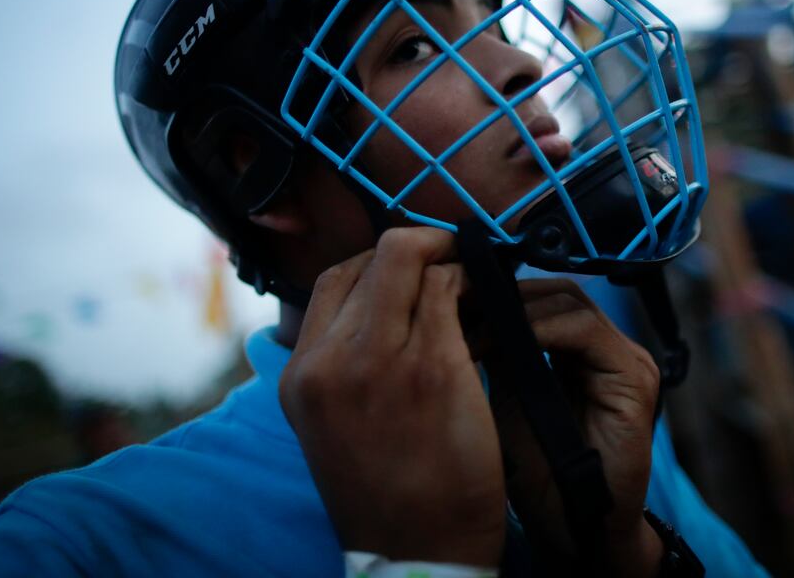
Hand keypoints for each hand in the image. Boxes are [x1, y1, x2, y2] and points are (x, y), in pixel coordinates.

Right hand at [278, 228, 504, 566]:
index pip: (334, 278)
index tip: (416, 267)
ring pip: (415, 261)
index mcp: (301, 374)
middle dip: (423, 247)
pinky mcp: (436, 368)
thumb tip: (383, 304)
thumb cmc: (386, 491)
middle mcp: (332, 361)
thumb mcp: (334, 423)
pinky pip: (455, 290)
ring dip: (452, 260)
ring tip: (478, 275)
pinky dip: (476, 281)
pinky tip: (492, 297)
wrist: (417, 553)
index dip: (382, 262)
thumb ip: (343, 363)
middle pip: (376, 258)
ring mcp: (382, 362)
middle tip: (457, 255)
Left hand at [486, 279, 663, 576]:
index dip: (500, 291)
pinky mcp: (634, 377)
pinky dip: (540, 329)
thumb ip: (499, 354)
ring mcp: (628, 359)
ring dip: (518, 311)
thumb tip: (462, 306)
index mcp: (584, 351)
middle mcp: (611, 348)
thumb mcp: (508, 399)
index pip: (545, 296)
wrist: (575, 527)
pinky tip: (504, 341)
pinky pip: (586, 332)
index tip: (453, 296)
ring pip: (571, 303)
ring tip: (473, 327)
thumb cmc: (540, 474)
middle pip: (558, 292)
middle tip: (458, 304)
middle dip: (507, 295)